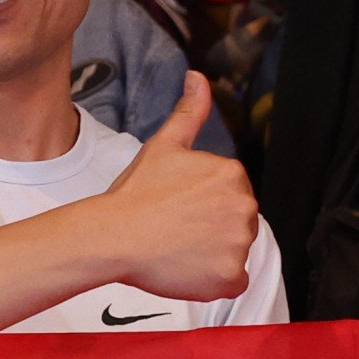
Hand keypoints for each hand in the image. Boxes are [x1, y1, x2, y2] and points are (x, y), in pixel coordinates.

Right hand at [96, 74, 260, 300]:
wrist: (113, 236)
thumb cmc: (135, 193)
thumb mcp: (164, 145)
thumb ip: (189, 112)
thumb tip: (197, 77)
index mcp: (233, 174)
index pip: (231, 194)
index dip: (203, 203)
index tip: (178, 207)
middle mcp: (245, 207)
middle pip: (237, 223)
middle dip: (212, 227)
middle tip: (176, 229)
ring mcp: (239, 245)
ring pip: (234, 251)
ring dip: (212, 253)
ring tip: (178, 249)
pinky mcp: (231, 276)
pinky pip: (233, 280)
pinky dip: (214, 279)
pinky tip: (186, 269)